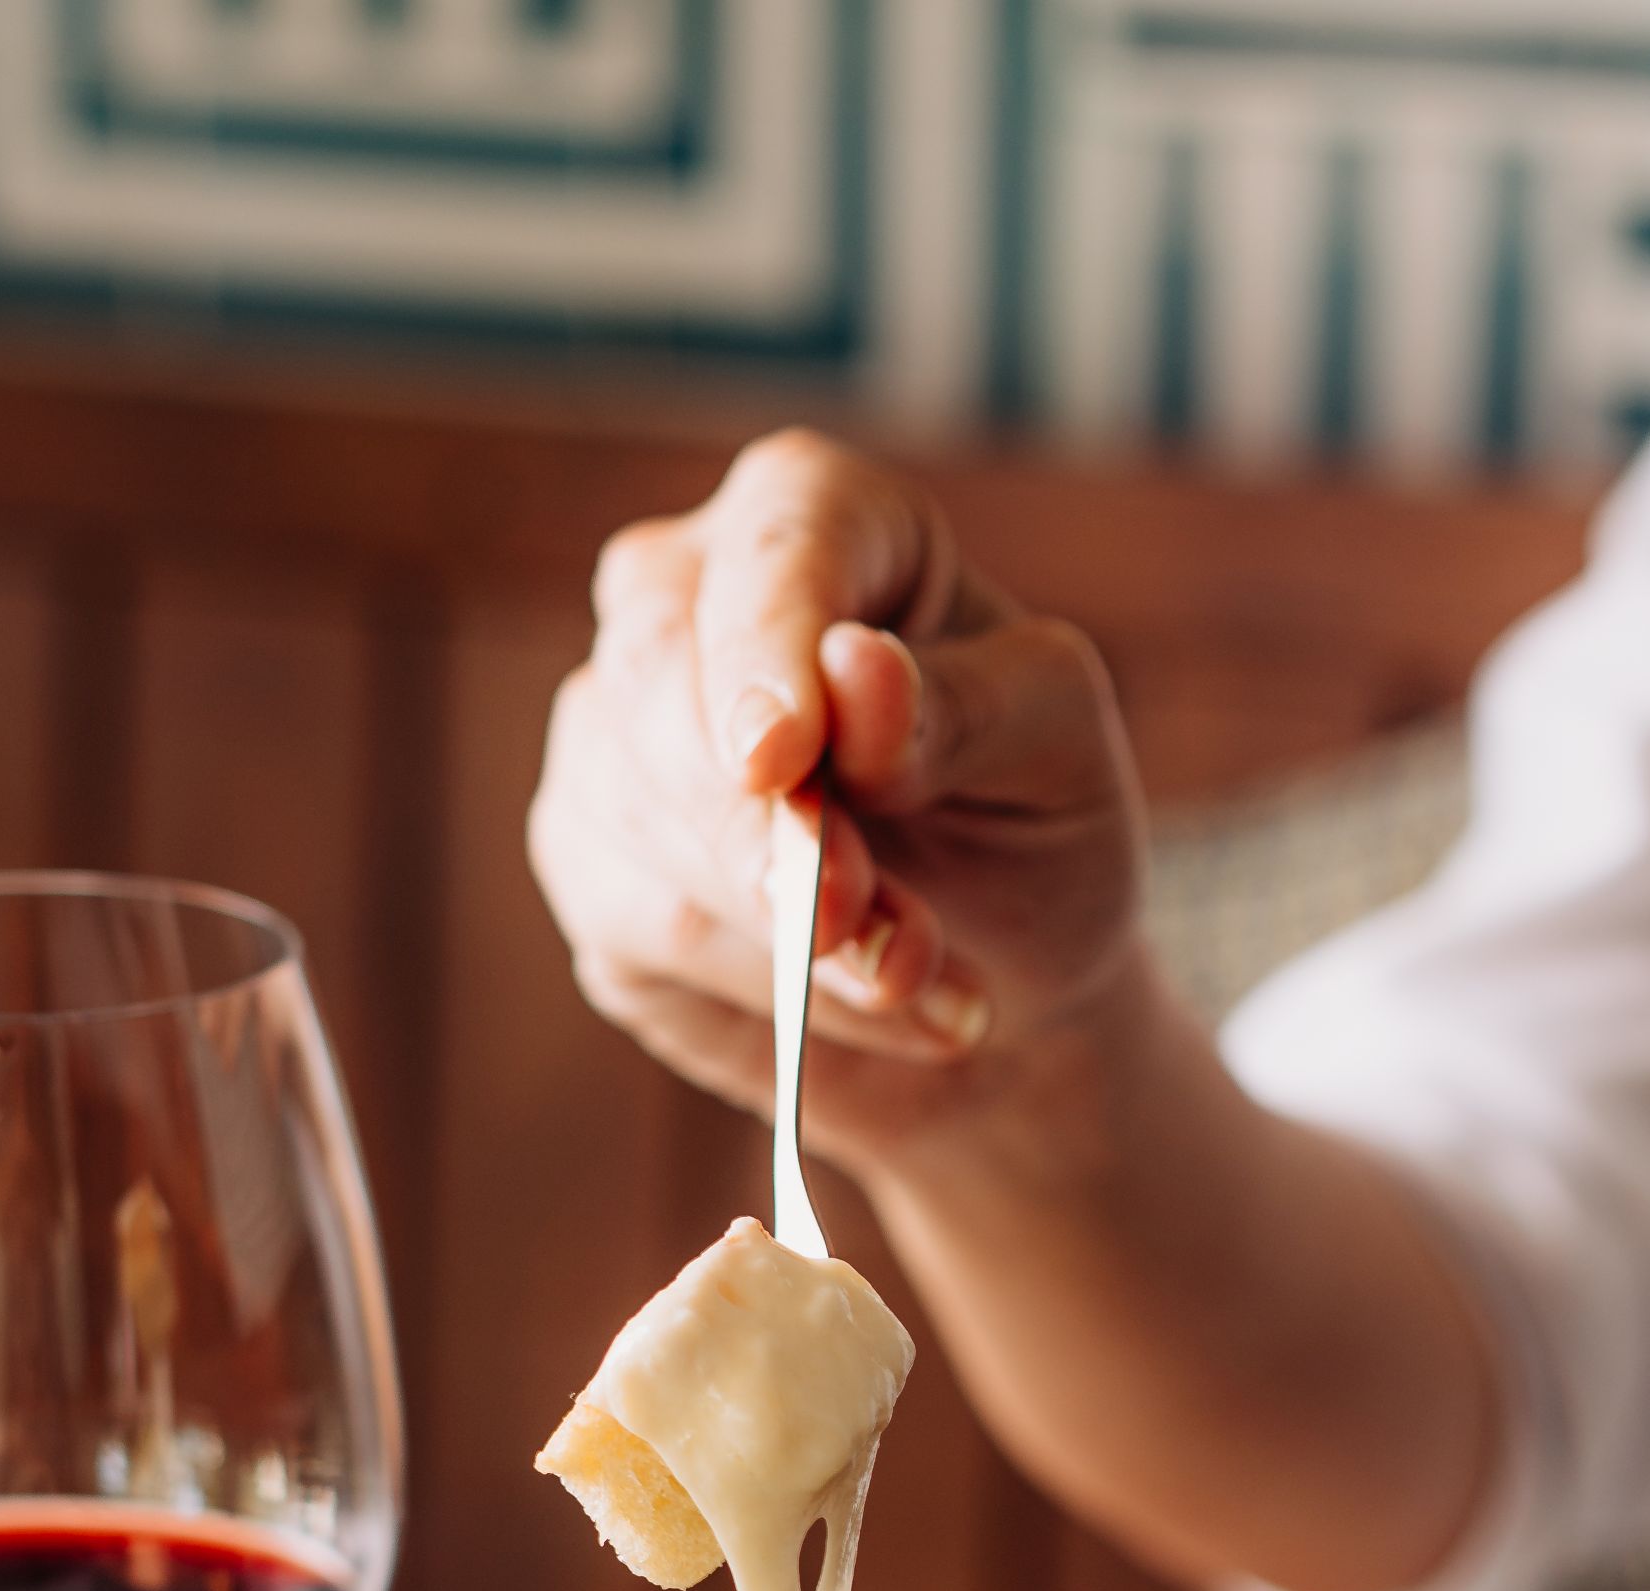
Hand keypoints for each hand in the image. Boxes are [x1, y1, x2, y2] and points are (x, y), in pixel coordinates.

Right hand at [526, 429, 1146, 1151]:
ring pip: (637, 820)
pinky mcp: (592, 863)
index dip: (768, 642)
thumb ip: (966, 709)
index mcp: (827, 523)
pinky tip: (852, 1009)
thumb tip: (852, 671)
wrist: (996, 984)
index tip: (781, 755)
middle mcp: (690, 599)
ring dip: (781, 934)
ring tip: (917, 983)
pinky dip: (756, 990)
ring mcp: (617, 731)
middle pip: (656, 672)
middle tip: (859, 929)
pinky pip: (633, 925)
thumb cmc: (1033, 829)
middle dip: (754, 823)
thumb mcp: (1057, 757)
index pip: (775, 540)